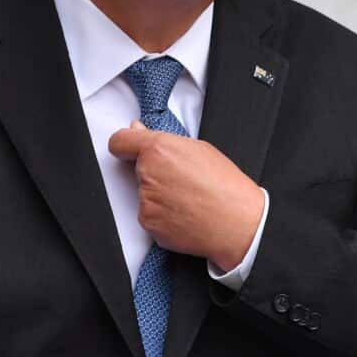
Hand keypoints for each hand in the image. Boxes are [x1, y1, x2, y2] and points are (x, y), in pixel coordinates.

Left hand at [108, 121, 264, 269]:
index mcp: (158, 149)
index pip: (120, 142)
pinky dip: (164, 217)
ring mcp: (146, 202)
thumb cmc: (225, 186)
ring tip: (189, 199)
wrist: (237, 223)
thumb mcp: (200, 149)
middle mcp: (147, 174)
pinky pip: (151, 216)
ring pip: (144, 195)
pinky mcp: (149, 224)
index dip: (124, 144)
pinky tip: (186, 214)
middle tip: (183, 180)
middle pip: (137, 170)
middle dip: (154, 173)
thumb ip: (164, 140)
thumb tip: (139, 132)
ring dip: (160, 196)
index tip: (127, 148)